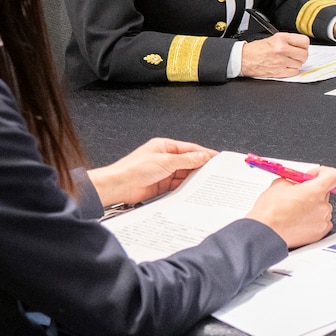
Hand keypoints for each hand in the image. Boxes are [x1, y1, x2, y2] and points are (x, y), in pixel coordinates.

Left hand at [87, 138, 217, 206]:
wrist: (119, 186)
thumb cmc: (134, 169)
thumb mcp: (166, 161)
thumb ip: (187, 160)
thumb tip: (202, 156)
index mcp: (165, 146)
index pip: (190, 149)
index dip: (204, 153)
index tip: (216, 158)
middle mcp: (165, 158)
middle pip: (189, 162)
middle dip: (200, 167)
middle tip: (214, 172)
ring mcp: (164, 172)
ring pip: (185, 174)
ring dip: (193, 178)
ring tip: (206, 182)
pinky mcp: (162, 185)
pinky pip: (179, 185)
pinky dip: (186, 187)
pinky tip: (193, 189)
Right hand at [239, 32, 310, 77]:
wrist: (244, 59)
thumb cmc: (257, 49)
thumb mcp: (274, 38)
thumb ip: (289, 40)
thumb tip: (302, 45)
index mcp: (281, 39)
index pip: (305, 41)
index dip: (304, 45)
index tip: (302, 47)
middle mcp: (282, 50)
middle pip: (304, 54)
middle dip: (301, 55)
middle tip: (296, 55)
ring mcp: (281, 62)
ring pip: (300, 64)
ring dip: (296, 63)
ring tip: (288, 60)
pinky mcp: (279, 72)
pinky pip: (295, 72)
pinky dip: (292, 70)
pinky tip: (286, 66)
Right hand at [244, 166, 335, 248]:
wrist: (265, 233)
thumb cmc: (270, 212)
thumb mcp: (279, 185)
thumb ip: (294, 180)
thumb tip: (296, 181)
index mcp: (315, 191)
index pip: (334, 175)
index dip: (323, 173)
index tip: (312, 176)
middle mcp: (322, 205)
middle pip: (325, 192)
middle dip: (312, 191)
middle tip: (297, 195)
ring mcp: (322, 220)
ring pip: (322, 208)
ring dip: (312, 207)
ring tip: (294, 210)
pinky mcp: (320, 233)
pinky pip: (321, 222)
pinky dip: (313, 220)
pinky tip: (299, 220)